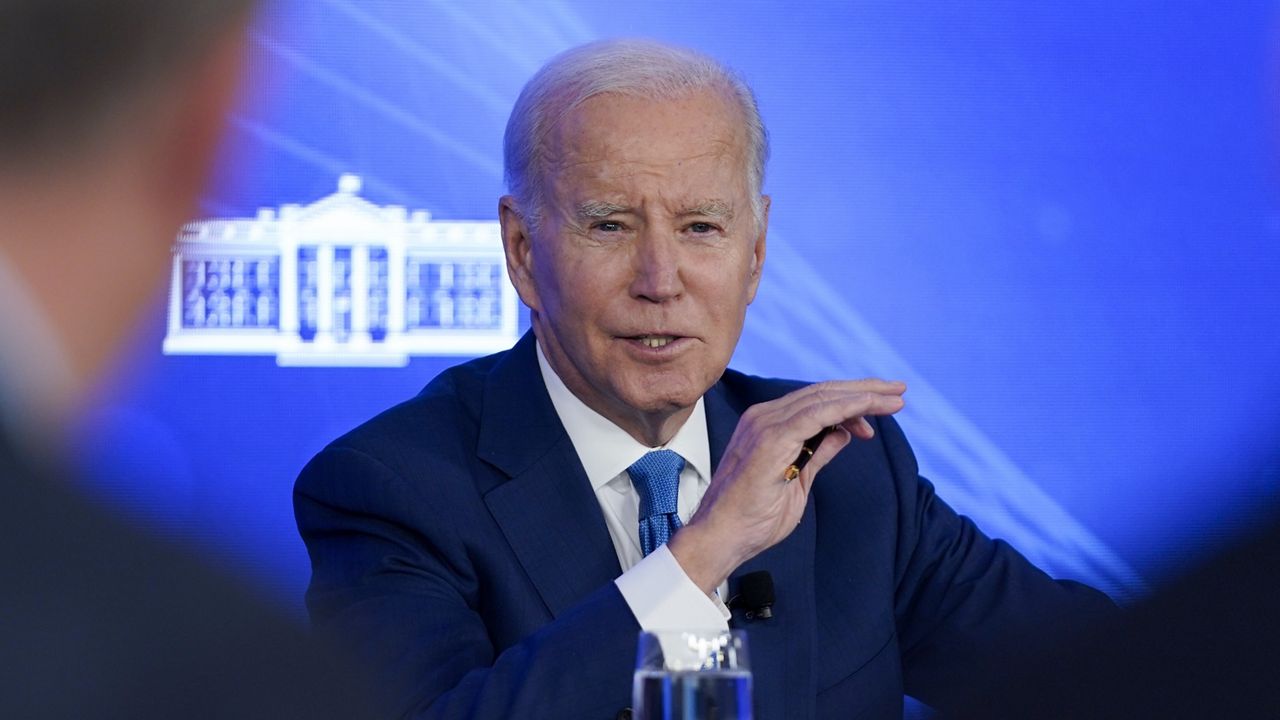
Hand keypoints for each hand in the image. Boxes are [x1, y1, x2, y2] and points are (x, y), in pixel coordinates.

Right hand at [668, 379, 905, 593]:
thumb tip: (844, 433)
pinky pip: (816, 414)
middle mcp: (763, 417)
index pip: (816, 402)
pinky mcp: (771, 438)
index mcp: (767, 426)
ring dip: (864, 397)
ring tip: (896, 400)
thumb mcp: (798, 482)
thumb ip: (818, 454)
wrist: (720, 538)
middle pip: (823, 393)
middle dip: (865, 390)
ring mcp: (765, 424)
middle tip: (900, 391)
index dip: (852, 401)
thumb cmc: (752, 519)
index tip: (884, 410)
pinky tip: (872, 409)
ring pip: (823, 398)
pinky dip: (848, 407)